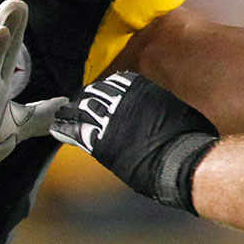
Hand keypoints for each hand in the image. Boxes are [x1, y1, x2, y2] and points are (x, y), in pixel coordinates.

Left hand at [51, 72, 218, 213]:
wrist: (180, 159)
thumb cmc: (186, 135)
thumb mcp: (173, 107)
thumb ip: (157, 103)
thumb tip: (158, 107)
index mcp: (137, 85)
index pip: (110, 83)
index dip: (100, 91)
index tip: (94, 94)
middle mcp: (118, 97)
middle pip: (91, 95)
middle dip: (80, 101)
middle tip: (71, 105)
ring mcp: (106, 117)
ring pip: (80, 111)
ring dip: (68, 114)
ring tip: (60, 116)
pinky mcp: (99, 140)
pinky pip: (75, 132)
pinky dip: (64, 130)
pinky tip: (57, 130)